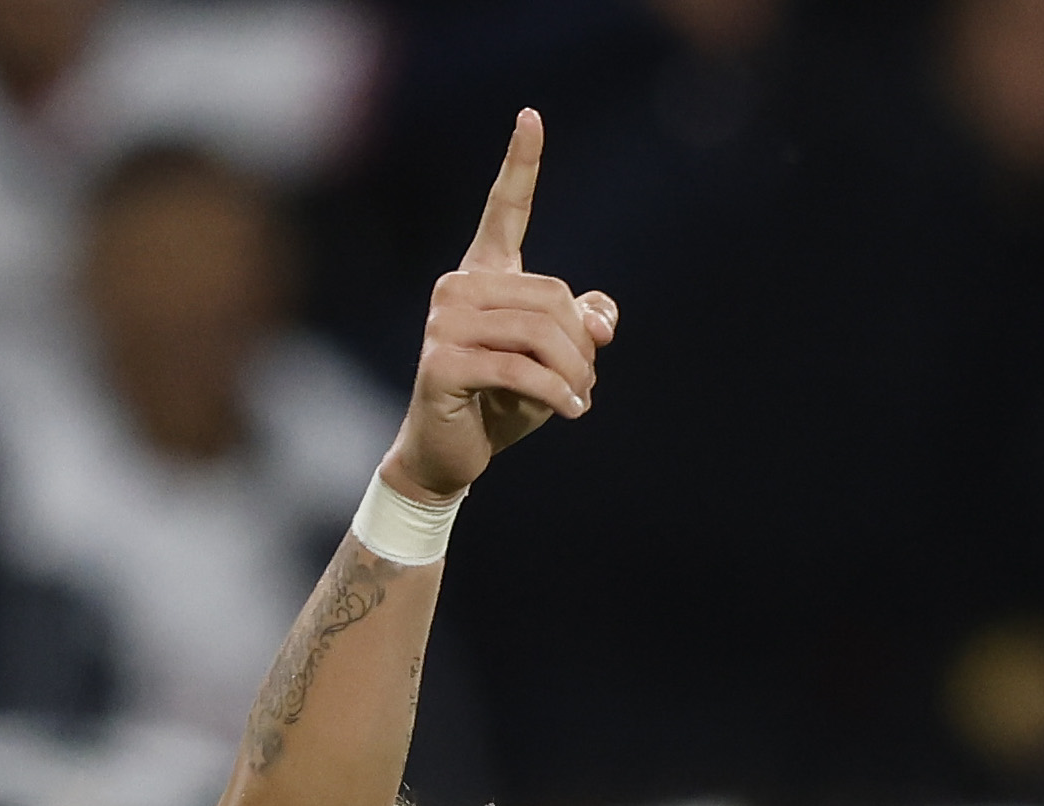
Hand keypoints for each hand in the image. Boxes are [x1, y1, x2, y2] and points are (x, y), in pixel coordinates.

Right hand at [386, 111, 620, 505]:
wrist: (449, 451)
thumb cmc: (501, 400)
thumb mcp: (553, 361)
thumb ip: (579, 329)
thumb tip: (601, 320)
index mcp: (484, 274)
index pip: (505, 211)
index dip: (520, 164)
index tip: (531, 116)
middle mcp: (459, 287)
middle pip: (552, 297)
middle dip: (580, 347)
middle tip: (585, 384)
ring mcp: (445, 322)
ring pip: (539, 334)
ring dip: (573, 374)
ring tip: (576, 402)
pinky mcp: (442, 362)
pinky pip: (519, 368)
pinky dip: (554, 393)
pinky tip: (570, 412)